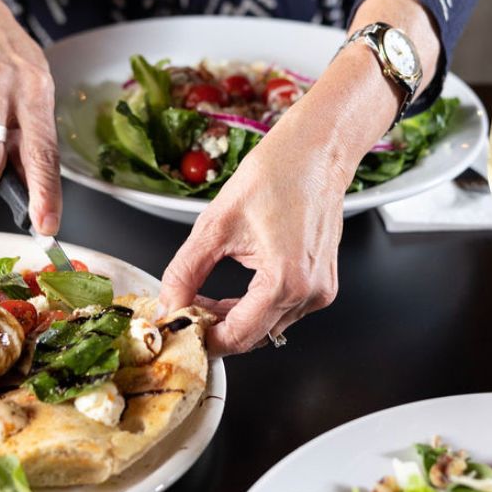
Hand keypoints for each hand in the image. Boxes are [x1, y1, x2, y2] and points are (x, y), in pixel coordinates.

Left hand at [157, 122, 342, 356]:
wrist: (315, 153)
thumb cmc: (277, 174)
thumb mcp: (215, 223)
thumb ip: (185, 271)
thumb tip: (169, 303)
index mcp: (286, 280)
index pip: (238, 337)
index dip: (202, 339)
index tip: (177, 329)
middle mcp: (310, 292)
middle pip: (252, 337)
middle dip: (214, 328)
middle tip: (182, 311)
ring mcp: (320, 290)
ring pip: (267, 326)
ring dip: (233, 318)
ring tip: (201, 297)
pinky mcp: (322, 283)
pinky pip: (282, 310)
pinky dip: (253, 307)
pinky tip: (231, 293)